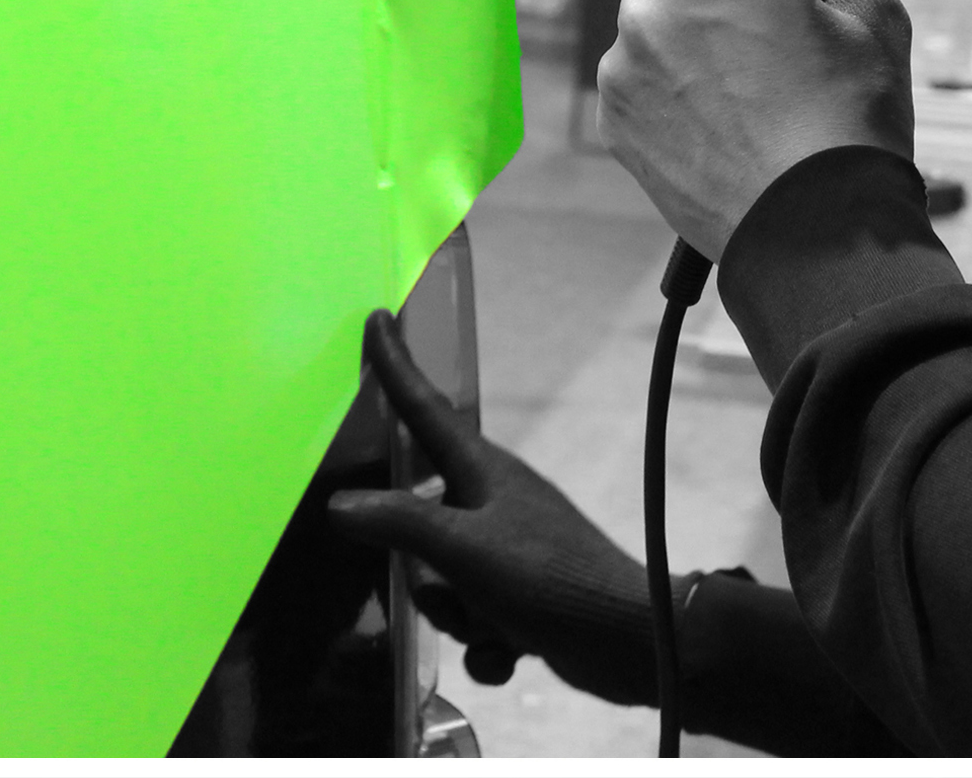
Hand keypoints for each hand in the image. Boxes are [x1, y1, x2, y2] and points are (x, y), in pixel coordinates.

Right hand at [327, 310, 660, 705]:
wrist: (633, 642)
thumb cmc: (548, 577)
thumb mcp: (463, 550)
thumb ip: (399, 524)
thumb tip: (338, 503)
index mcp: (481, 468)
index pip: (425, 406)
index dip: (396, 365)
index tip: (377, 319)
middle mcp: (492, 499)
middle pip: (420, 517)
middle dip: (424, 567)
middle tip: (444, 588)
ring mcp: (509, 547)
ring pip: (443, 576)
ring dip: (456, 611)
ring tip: (487, 622)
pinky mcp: (524, 595)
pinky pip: (475, 616)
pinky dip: (486, 641)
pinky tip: (508, 653)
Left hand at [596, 0, 913, 260]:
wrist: (814, 231)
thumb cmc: (845, 126)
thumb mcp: (872, 19)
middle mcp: (646, 8)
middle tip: (747, 7)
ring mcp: (622, 68)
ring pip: (642, 19)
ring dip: (678, 31)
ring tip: (741, 79)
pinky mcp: (615, 120)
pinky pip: (634, 77)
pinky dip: (666, 84)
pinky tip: (719, 116)